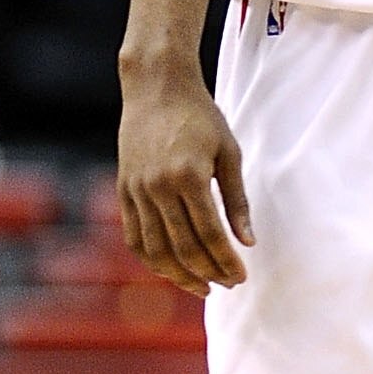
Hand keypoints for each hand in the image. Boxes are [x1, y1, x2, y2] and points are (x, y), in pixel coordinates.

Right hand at [118, 59, 252, 297]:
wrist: (156, 87)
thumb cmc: (200, 117)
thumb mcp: (229, 153)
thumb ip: (237, 200)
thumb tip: (248, 242)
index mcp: (189, 176)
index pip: (210, 234)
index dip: (226, 261)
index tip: (241, 276)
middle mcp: (158, 187)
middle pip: (183, 248)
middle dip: (208, 273)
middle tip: (228, 284)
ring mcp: (137, 189)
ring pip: (155, 249)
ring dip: (179, 275)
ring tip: (202, 287)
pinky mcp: (124, 189)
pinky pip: (134, 236)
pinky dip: (151, 260)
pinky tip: (170, 270)